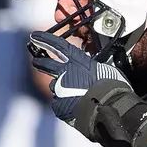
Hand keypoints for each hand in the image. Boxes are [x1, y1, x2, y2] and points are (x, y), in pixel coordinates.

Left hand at [28, 32, 146, 146]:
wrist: (108, 109)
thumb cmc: (112, 89)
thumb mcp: (105, 70)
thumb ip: (92, 68)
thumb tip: (91, 70)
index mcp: (78, 62)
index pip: (58, 46)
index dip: (45, 39)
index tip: (35, 36)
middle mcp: (65, 73)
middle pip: (47, 64)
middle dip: (40, 61)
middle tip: (36, 61)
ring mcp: (59, 90)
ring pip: (54, 86)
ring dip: (59, 88)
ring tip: (71, 94)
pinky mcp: (59, 106)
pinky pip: (58, 103)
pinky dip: (64, 104)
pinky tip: (74, 106)